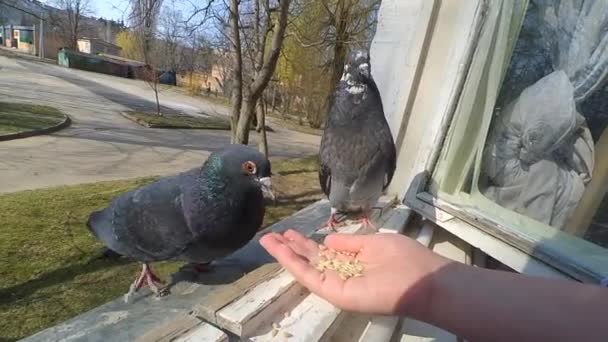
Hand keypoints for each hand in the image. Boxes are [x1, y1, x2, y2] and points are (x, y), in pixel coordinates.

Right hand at [260, 229, 451, 317]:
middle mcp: (342, 273)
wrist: (421, 281)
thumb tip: (326, 240)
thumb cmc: (403, 259)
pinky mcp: (335, 293)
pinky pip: (310, 277)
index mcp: (352, 261)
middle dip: (289, 247)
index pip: (323, 251)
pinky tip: (279, 249)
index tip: (289, 231)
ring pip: (305, 268)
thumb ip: (348, 243)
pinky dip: (293, 263)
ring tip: (266, 239)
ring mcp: (337, 284)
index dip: (305, 242)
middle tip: (270, 235)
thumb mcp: (373, 243)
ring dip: (284, 254)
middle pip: (310, 259)